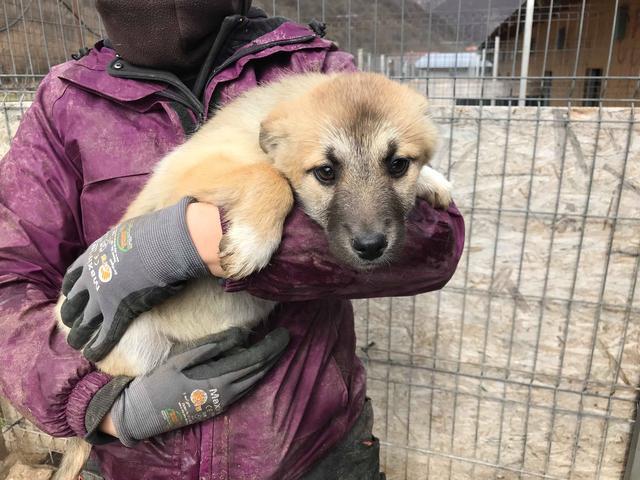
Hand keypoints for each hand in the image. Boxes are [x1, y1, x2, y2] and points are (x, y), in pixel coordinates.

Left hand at [60, 197, 210, 361]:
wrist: (165, 245)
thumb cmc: (155, 233)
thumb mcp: (130, 231)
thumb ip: (123, 239)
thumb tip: (131, 234)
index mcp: (94, 256)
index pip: (74, 276)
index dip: (72, 288)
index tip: (71, 294)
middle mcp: (92, 278)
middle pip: (73, 301)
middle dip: (70, 314)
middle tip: (70, 323)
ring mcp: (102, 298)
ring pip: (83, 322)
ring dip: (79, 335)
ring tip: (77, 344)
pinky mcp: (117, 314)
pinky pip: (103, 335)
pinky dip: (97, 347)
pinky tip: (94, 354)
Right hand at [109, 327, 289, 445]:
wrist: (145, 413)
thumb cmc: (160, 382)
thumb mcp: (182, 359)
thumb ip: (211, 348)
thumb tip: (239, 335)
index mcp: (218, 379)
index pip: (253, 360)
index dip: (270, 346)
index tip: (284, 333)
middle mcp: (226, 393)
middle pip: (258, 371)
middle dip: (274, 354)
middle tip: (286, 337)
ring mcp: (223, 402)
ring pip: (254, 382)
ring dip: (267, 365)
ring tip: (276, 349)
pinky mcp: (219, 406)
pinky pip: (245, 389)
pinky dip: (256, 376)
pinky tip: (259, 367)